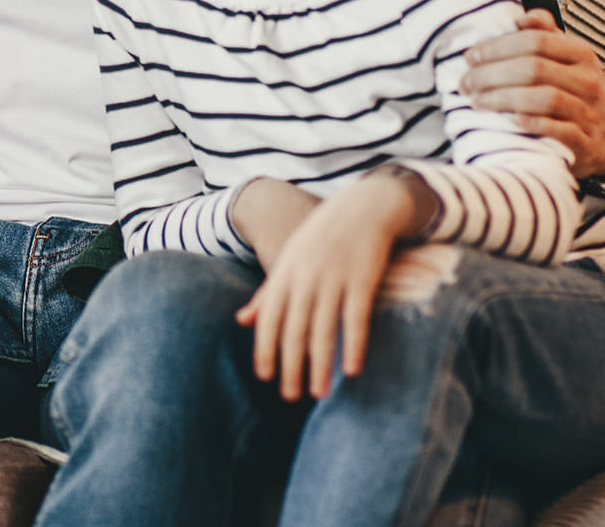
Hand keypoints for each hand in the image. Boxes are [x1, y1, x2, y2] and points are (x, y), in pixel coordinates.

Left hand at [236, 171, 431, 401]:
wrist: (361, 208)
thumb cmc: (320, 240)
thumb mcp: (288, 260)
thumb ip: (267, 294)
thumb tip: (241, 322)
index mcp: (284, 273)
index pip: (270, 317)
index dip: (265, 348)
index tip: (264, 377)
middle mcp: (306, 277)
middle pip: (294, 329)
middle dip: (290, 366)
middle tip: (290, 397)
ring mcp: (334, 278)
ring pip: (323, 329)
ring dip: (319, 365)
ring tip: (318, 394)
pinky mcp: (363, 280)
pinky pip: (356, 318)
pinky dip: (353, 345)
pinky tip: (351, 371)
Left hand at [463, 9, 604, 179]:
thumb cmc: (578, 92)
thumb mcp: (569, 59)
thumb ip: (545, 34)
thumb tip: (520, 17)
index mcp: (580, 54)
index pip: (534, 40)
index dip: (497, 47)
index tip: (470, 57)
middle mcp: (588, 81)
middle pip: (533, 69)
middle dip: (491, 75)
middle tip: (465, 83)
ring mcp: (590, 113)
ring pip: (545, 98)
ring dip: (503, 98)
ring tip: (476, 101)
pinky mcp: (587, 143)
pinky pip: (561, 131)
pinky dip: (534, 123)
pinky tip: (510, 120)